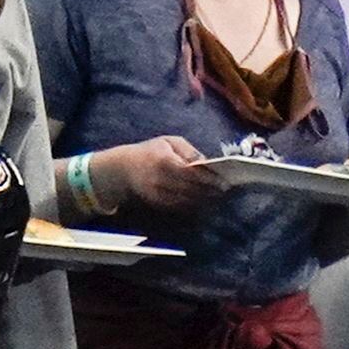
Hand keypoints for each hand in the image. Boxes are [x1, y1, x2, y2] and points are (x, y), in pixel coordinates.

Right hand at [94, 135, 228, 215]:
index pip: (191, 173)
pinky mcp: (157, 203)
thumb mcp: (168, 142)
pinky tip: (204, 201)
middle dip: (210, 191)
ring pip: (187, 200)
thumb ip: (188, 151)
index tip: (223, 180)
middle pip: (191, 189)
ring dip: (204, 200)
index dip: (208, 178)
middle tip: (225, 190)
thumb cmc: (150, 152)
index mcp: (164, 161)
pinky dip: (194, 204)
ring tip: (218, 196)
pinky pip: (180, 206)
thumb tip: (206, 162)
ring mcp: (158, 194)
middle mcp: (160, 180)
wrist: (123, 169)